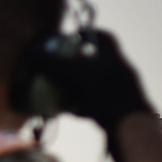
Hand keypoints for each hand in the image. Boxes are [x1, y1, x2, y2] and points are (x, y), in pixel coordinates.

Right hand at [45, 28, 155, 161]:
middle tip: (63, 69)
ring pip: (100, 83)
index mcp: (114, 56)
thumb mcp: (71, 75)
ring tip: (65, 94)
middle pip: (99, 60)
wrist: (129, 126)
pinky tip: (75, 114)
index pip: (102, 36)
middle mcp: (122, 70)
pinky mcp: (124, 110)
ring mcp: (125, 90)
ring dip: (82, 87)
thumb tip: (31, 52)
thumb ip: (51, 63)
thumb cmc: (102, 95)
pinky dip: (88, 106)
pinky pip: (102, 103)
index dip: (86, 34)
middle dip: (80, 64)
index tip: (72, 38)